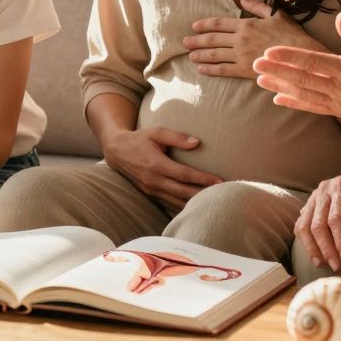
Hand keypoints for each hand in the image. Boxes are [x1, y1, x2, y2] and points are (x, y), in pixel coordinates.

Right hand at [102, 127, 222, 210]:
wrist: (117, 151)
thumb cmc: (140, 139)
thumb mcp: (157, 132)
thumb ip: (177, 137)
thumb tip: (198, 143)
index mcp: (156, 164)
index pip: (184, 175)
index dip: (203, 179)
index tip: (220, 181)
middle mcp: (154, 180)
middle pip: (183, 192)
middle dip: (203, 194)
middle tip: (223, 194)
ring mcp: (151, 190)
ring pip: (177, 202)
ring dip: (195, 203)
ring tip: (214, 202)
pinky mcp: (150, 195)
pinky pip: (169, 204)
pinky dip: (183, 207)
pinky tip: (196, 208)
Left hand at [185, 0, 321, 78]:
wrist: (300, 55)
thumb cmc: (291, 34)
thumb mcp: (275, 14)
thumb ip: (256, 6)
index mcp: (246, 24)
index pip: (219, 23)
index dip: (205, 25)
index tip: (194, 26)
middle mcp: (240, 39)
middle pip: (213, 39)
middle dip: (197, 40)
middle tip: (184, 42)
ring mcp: (241, 55)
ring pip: (215, 54)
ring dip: (200, 54)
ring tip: (189, 55)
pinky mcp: (245, 70)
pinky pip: (223, 69)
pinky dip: (211, 69)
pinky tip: (201, 69)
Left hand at [254, 12, 340, 123]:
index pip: (313, 62)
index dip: (289, 57)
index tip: (269, 52)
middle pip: (302, 79)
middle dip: (277, 71)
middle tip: (254, 64)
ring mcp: (340, 103)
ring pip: (304, 94)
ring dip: (280, 87)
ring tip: (259, 80)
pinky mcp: (340, 111)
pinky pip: (313, 108)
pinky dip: (294, 103)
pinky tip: (278, 99)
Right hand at [296, 160, 340, 270]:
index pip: (337, 219)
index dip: (340, 242)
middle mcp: (325, 190)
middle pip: (318, 224)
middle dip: (326, 248)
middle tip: (337, 266)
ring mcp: (316, 195)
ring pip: (304, 224)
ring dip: (311, 247)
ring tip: (321, 263)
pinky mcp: (312, 201)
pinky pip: (302, 221)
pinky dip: (305, 238)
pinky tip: (314, 251)